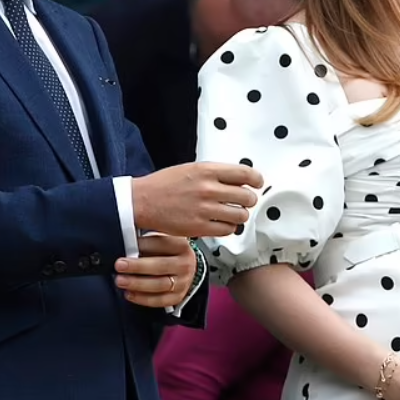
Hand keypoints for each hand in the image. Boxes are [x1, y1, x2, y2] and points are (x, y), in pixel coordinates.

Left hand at [114, 234, 196, 307]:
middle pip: (160, 266)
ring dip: (137, 283)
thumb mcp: (160, 240)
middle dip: (137, 266)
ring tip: (121, 280)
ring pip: (159, 285)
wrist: (183, 267)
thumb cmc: (166, 252)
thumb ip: (146, 241)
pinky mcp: (178, 296)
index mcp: (180, 245)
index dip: (142, 245)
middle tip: (120, 265)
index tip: (126, 244)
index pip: (161, 244)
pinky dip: (143, 299)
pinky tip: (130, 294)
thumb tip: (125, 242)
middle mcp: (184, 264)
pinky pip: (159, 301)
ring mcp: (183, 282)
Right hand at [132, 162, 262, 237]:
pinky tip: (221, 223)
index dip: (256, 180)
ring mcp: (205, 209)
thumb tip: (240, 179)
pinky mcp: (200, 227)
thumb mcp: (192, 168)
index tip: (257, 183)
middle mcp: (208, 189)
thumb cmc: (165, 184)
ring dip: (239, 215)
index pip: (245, 174)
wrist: (142, 201)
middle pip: (247, 197)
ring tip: (231, 213)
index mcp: (207, 170)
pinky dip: (228, 228)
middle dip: (248, 200)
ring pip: (240, 215)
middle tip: (243, 201)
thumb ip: (216, 173)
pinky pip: (227, 230)